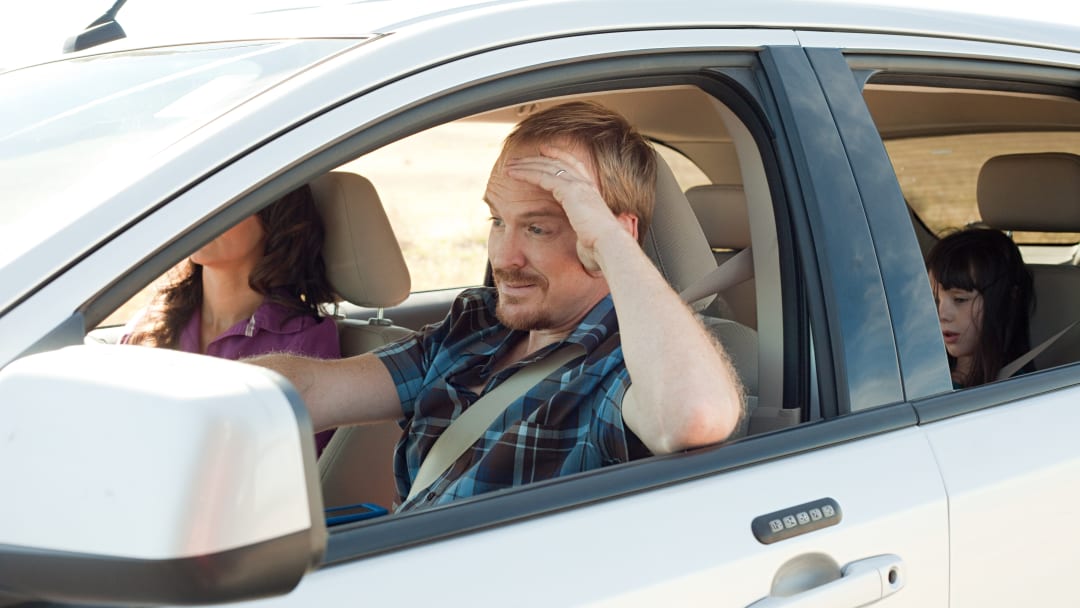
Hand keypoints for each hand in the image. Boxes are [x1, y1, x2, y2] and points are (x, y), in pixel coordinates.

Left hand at [505, 144, 635, 271]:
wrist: (610, 246)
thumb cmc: (602, 250)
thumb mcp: (590, 238)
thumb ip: (585, 236)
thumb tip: (584, 247)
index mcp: (592, 194)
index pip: (574, 167)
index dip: (560, 157)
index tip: (545, 152)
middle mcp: (586, 185)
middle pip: (559, 163)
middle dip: (538, 159)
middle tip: (520, 158)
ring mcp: (578, 186)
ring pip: (548, 167)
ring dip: (527, 164)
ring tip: (510, 165)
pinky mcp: (569, 190)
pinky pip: (542, 176)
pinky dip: (526, 173)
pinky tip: (513, 173)